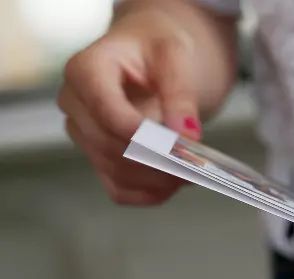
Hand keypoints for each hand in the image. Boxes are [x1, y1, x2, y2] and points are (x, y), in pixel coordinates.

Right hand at [59, 7, 203, 204]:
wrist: (147, 55)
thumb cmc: (157, 48)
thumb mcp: (175, 54)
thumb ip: (180, 93)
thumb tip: (186, 137)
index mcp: (85, 69)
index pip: (108, 112)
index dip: (143, 136)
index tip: (181, 148)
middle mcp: (74, 104)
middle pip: (111, 147)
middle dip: (157, 162)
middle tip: (198, 167)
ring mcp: (83, 134)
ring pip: (115, 173)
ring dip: (157, 181)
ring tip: (194, 174)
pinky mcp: (97, 157)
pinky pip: (118, 190)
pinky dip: (149, 194)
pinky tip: (177, 185)